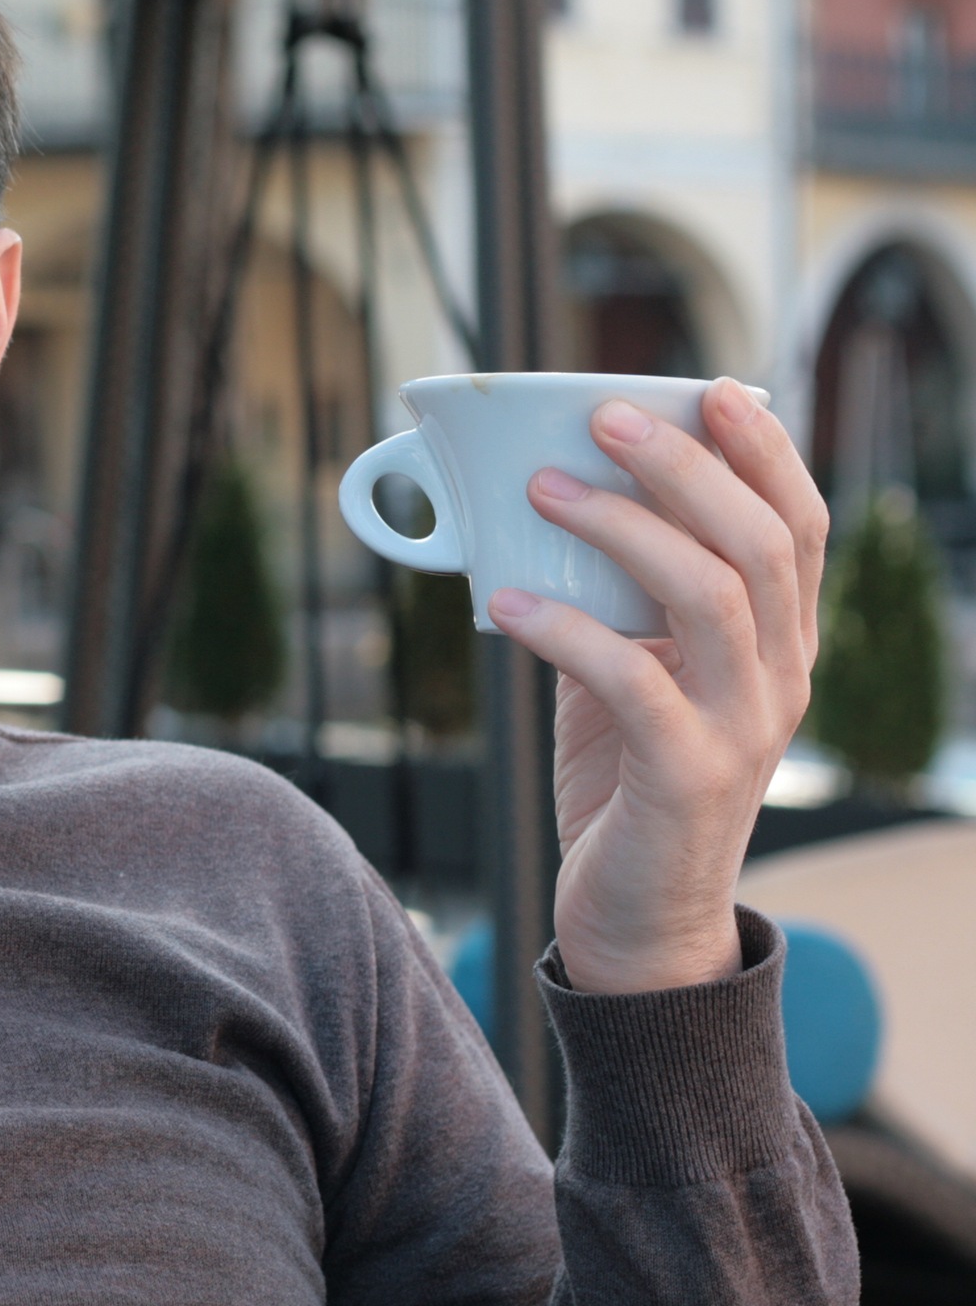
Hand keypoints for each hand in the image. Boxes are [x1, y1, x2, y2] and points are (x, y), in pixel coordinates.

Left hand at [487, 378, 828, 994]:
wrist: (640, 918)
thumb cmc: (628, 779)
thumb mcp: (629, 672)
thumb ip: (614, 599)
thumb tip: (546, 501)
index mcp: (779, 644)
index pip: (799, 528)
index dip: (766, 452)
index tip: (712, 386)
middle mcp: (782, 679)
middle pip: (762, 545)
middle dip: (687, 466)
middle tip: (606, 415)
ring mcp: (744, 729)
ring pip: (712, 598)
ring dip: (625, 529)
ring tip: (546, 489)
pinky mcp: (689, 777)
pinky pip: (632, 683)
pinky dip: (567, 631)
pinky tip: (505, 606)